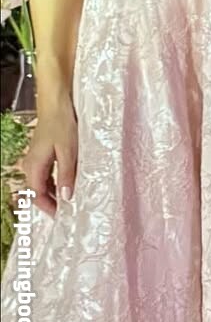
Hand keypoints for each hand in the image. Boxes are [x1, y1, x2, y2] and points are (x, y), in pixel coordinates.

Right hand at [22, 94, 77, 216]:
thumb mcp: (68, 151)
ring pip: (42, 182)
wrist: (56, 105)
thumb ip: (67, 174)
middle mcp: (30, 165)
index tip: (61, 216)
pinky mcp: (42, 153)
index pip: (37, 195)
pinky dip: (54, 181)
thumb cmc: (62, 125)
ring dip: (53, 192)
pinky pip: (45, 173)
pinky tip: (67, 182)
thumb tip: (66, 197)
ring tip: (69, 199)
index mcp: (34, 167)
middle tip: (68, 210)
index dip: (48, 207)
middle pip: (37, 190)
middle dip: (51, 202)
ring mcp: (35, 159)